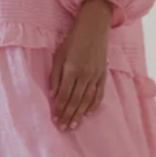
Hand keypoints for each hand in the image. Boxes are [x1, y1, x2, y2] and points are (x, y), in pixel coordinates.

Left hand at [49, 0, 112, 130]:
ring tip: (74, 125)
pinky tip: (88, 113)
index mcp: (71, 69)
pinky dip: (94, 104)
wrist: (94, 27)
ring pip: (86, 100)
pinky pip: (99, 93)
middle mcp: (84, 75)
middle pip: (75, 101)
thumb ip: (55, 75)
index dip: (59, 109)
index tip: (55, 120)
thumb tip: (52, 95)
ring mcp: (95, 75)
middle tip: (63, 128)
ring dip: (79, 114)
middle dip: (68, 116)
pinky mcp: (103, 75)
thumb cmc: (73, 39)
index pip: (64, 95)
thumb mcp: (59, 54)